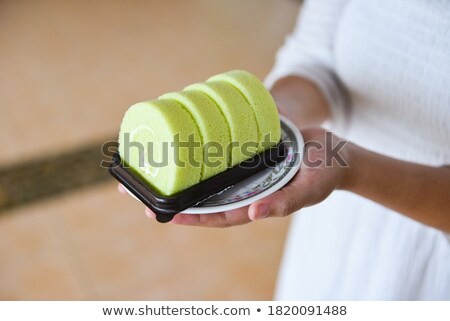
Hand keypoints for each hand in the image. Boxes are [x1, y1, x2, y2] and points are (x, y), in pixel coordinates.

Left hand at [118, 127, 352, 226]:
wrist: (334, 152)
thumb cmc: (324, 175)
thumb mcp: (308, 190)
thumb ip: (285, 203)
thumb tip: (254, 213)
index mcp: (255, 203)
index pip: (217, 215)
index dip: (192, 217)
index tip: (166, 215)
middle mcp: (243, 188)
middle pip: (203, 197)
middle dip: (174, 198)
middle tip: (139, 195)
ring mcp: (243, 171)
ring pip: (206, 176)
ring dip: (179, 174)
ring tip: (150, 169)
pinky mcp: (245, 153)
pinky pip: (218, 155)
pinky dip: (199, 153)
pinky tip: (180, 144)